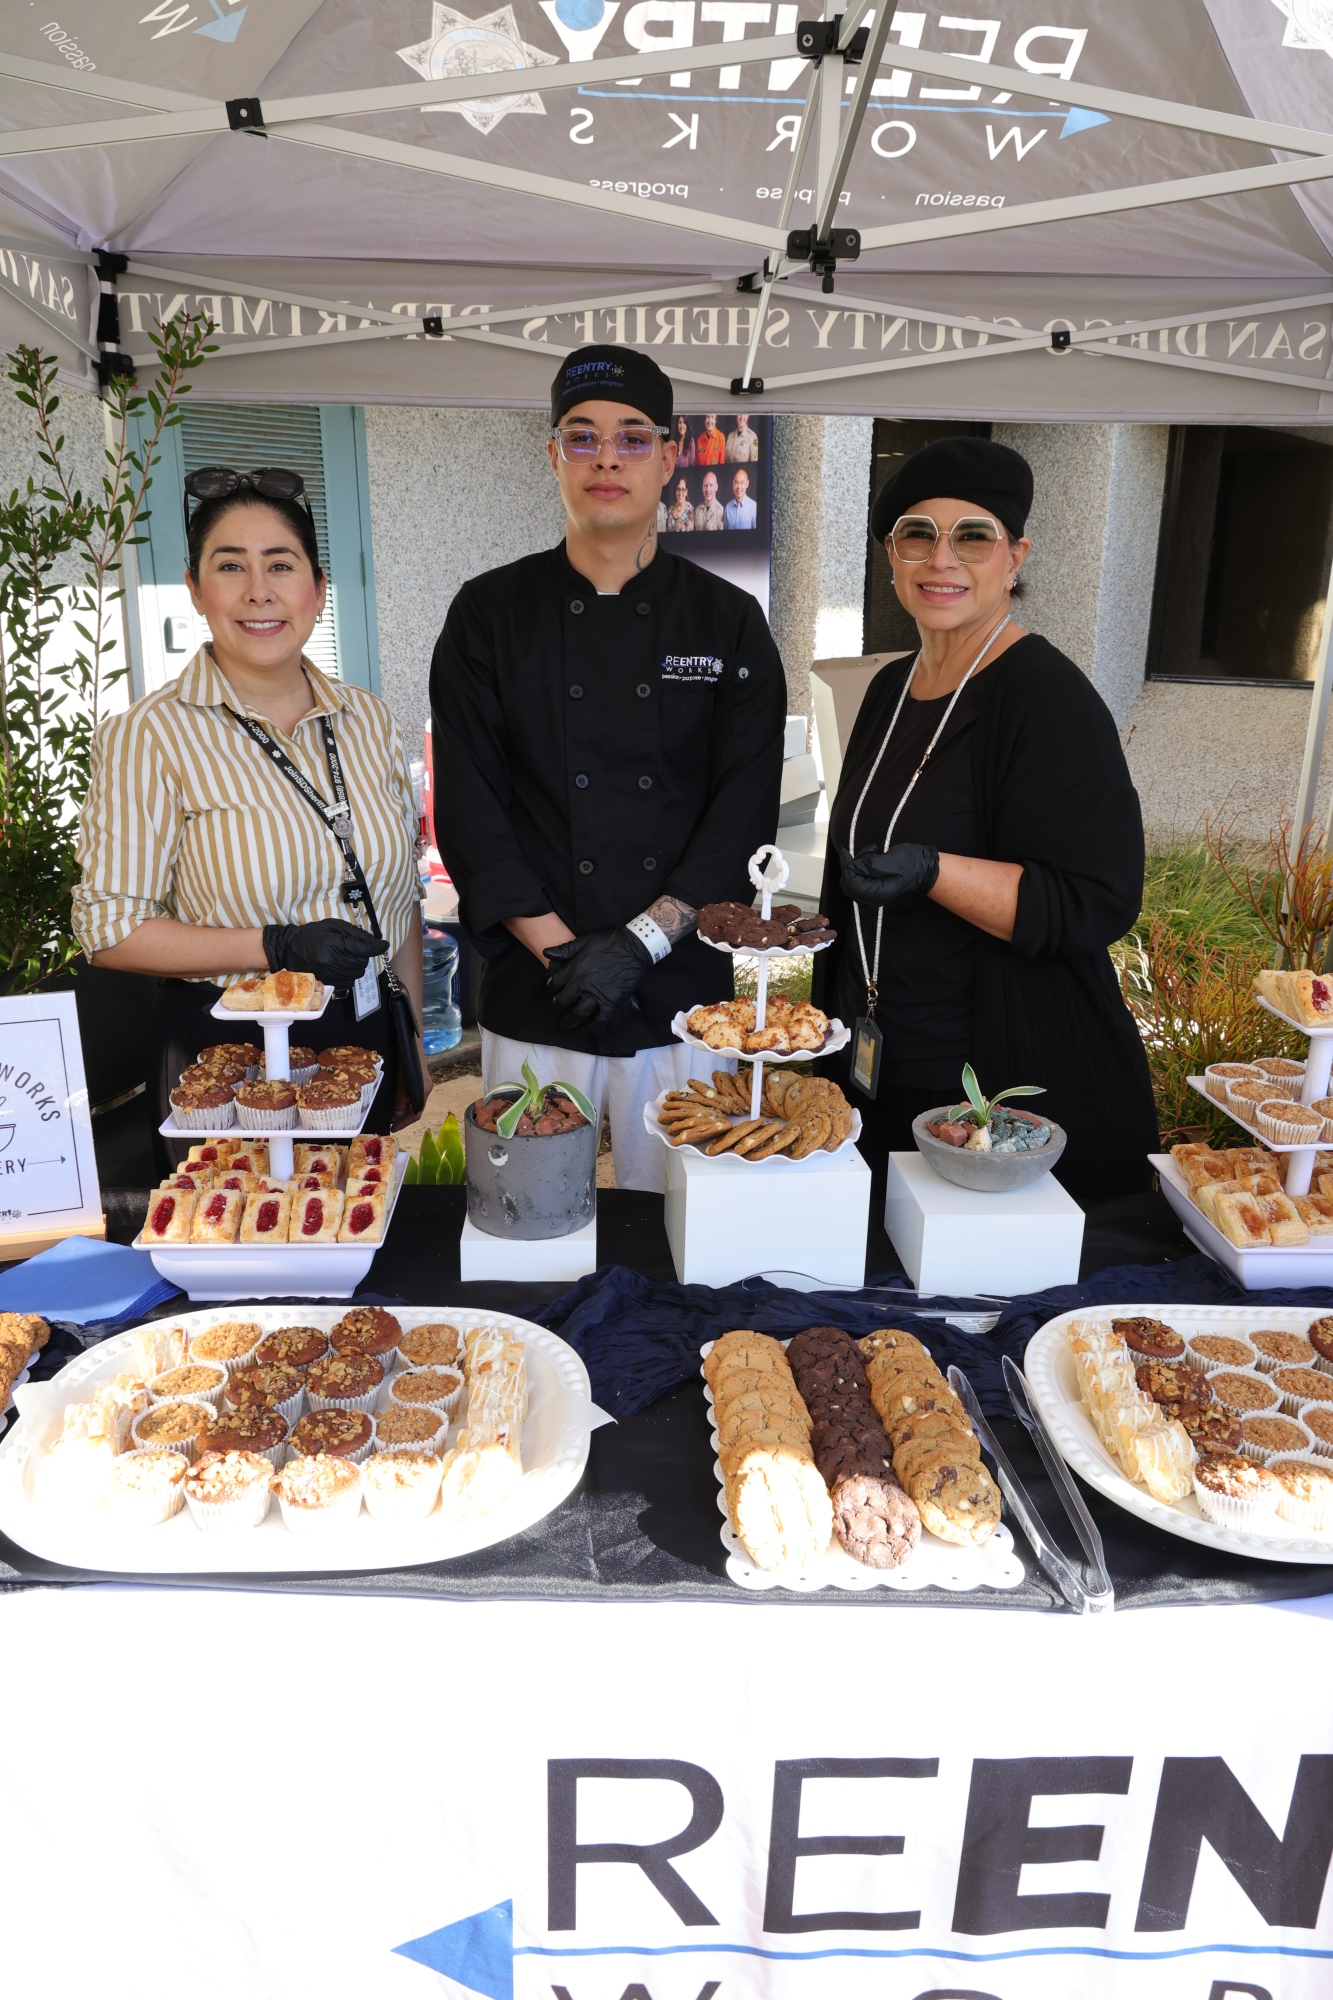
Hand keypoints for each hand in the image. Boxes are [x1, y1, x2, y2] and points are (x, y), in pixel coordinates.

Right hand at [262, 919, 387, 984]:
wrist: (288, 950)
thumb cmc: (311, 935)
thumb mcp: (332, 926)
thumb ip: (354, 933)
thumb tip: (373, 941)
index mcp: (333, 946)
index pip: (362, 949)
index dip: (375, 947)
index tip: (384, 945)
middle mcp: (332, 963)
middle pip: (361, 963)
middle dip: (363, 956)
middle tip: (355, 949)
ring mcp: (329, 975)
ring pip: (356, 974)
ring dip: (357, 966)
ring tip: (347, 958)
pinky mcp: (327, 983)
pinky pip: (348, 982)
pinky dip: (350, 974)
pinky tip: (343, 967)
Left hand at [546, 927, 653, 1029]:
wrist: (632, 948)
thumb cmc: (607, 942)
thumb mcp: (583, 941)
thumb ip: (564, 949)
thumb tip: (546, 952)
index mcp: (574, 969)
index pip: (554, 984)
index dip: (551, 990)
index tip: (553, 992)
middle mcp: (582, 985)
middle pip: (563, 1002)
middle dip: (558, 1007)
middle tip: (558, 1010)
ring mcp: (597, 995)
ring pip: (578, 1014)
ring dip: (570, 1021)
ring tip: (567, 1024)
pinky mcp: (611, 1003)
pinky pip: (599, 1020)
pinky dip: (592, 1027)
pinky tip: (587, 1030)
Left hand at [837, 841, 939, 906]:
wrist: (922, 868)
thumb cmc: (910, 862)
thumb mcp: (894, 860)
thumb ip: (873, 865)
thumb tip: (854, 867)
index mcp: (878, 894)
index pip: (852, 883)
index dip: (849, 866)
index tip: (857, 851)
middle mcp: (871, 899)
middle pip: (847, 884)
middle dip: (851, 865)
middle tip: (868, 851)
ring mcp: (869, 896)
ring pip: (848, 882)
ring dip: (854, 865)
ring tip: (871, 853)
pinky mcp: (868, 890)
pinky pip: (854, 881)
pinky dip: (856, 868)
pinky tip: (868, 859)